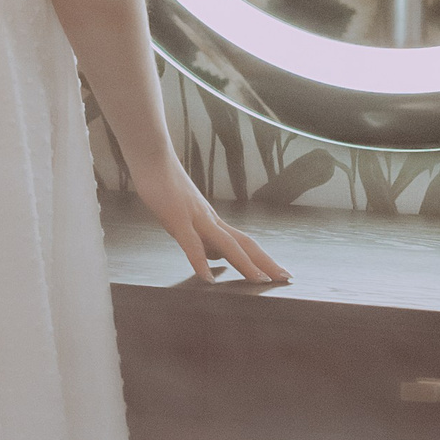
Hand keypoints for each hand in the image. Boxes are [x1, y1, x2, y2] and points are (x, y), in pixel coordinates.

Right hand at [130, 156, 289, 284]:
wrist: (152, 158)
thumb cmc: (165, 186)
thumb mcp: (184, 219)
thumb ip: (200, 238)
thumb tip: (215, 258)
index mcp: (212, 221)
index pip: (244, 242)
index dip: (263, 258)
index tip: (279, 272)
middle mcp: (210, 219)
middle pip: (244, 243)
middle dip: (266, 262)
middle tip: (287, 278)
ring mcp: (195, 218)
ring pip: (226, 244)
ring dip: (244, 263)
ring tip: (260, 282)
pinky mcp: (177, 218)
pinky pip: (191, 244)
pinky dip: (200, 263)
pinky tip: (208, 280)